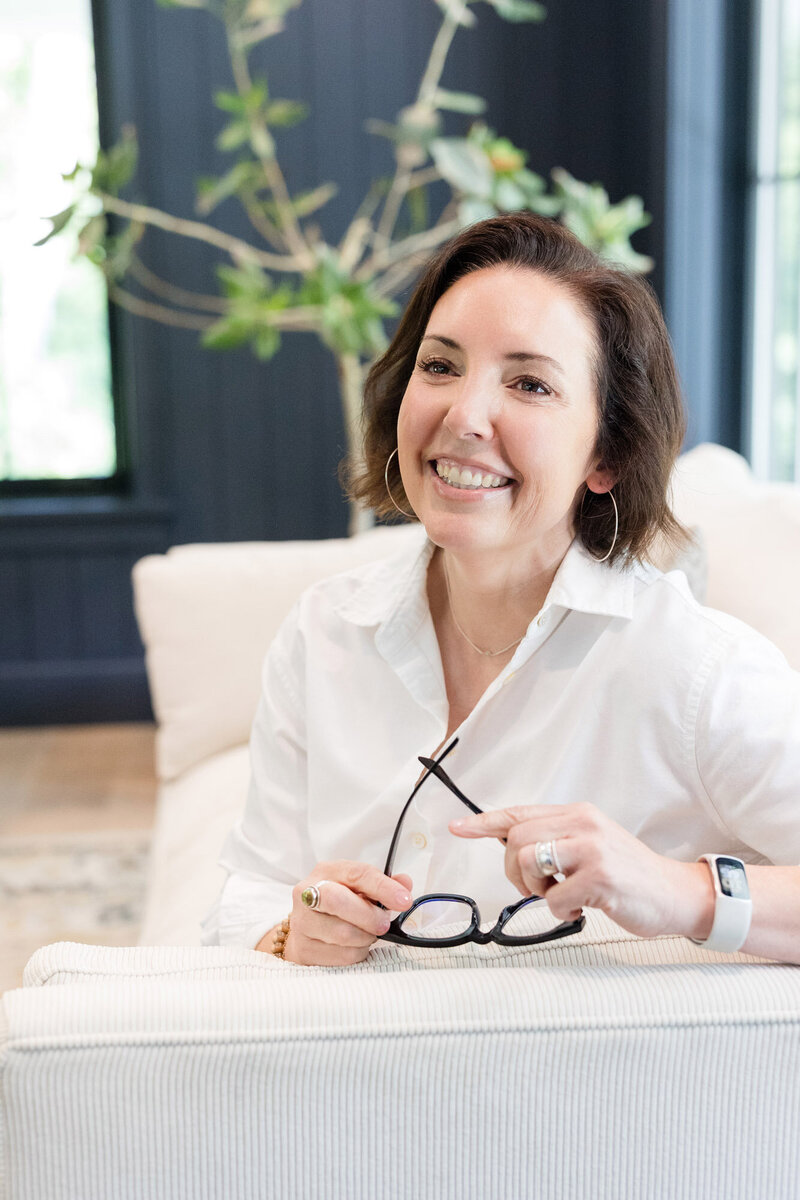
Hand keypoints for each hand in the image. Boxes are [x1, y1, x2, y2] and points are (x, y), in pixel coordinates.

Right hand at [282, 862, 412, 965]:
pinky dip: (357, 952)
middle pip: (338, 901)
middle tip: (383, 924)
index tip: (404, 900)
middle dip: (369, 915)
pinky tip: (354, 945)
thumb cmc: (338, 905)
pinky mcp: (304, 948)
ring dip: (365, 937)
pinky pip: (341, 956)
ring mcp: (302, 922)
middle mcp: (308, 893)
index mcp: (327, 872)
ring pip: (342, 933)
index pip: (357, 874)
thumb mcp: (359, 888)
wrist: (307, 928)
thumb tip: (404, 883)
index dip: (383, 887)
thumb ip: (383, 884)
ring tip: (367, 933)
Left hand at [449, 802, 712, 939]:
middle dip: (515, 872)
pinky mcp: (599, 876)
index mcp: (577, 814)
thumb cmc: (629, 875)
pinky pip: (554, 898)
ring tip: (560, 897)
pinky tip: (582, 909)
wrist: (675, 894)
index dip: (484, 822)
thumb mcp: (591, 845)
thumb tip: (513, 849)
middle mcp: (583, 824)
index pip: (519, 813)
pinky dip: (561, 912)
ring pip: (528, 862)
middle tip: (535, 889)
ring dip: (536, 890)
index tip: (458, 828)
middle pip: (516, 839)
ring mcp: (591, 848)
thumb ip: (556, 842)